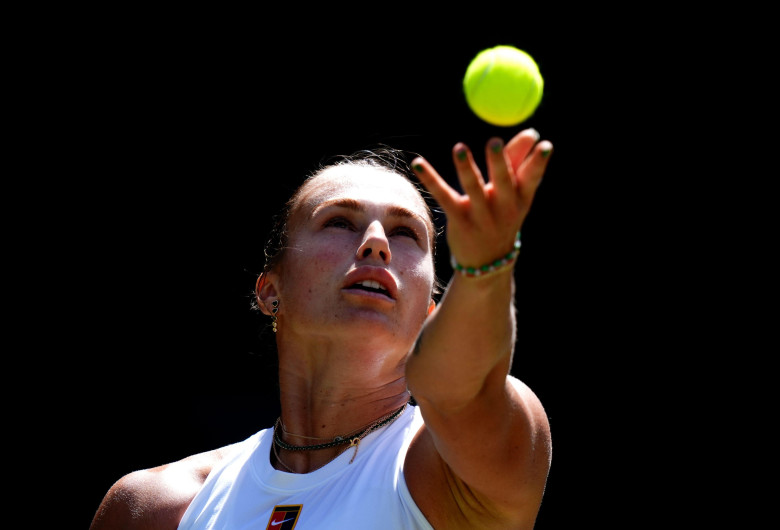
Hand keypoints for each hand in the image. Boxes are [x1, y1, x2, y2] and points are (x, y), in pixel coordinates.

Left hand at [412, 128, 552, 268]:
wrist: (487, 263)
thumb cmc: (502, 217)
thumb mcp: (515, 195)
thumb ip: (518, 163)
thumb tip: (531, 133)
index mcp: (521, 199)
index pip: (531, 178)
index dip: (539, 162)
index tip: (545, 144)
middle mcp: (504, 207)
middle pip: (502, 181)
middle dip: (499, 162)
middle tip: (494, 141)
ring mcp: (481, 215)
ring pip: (473, 188)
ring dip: (466, 167)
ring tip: (460, 148)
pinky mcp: (459, 220)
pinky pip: (444, 196)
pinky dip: (430, 178)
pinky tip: (418, 163)